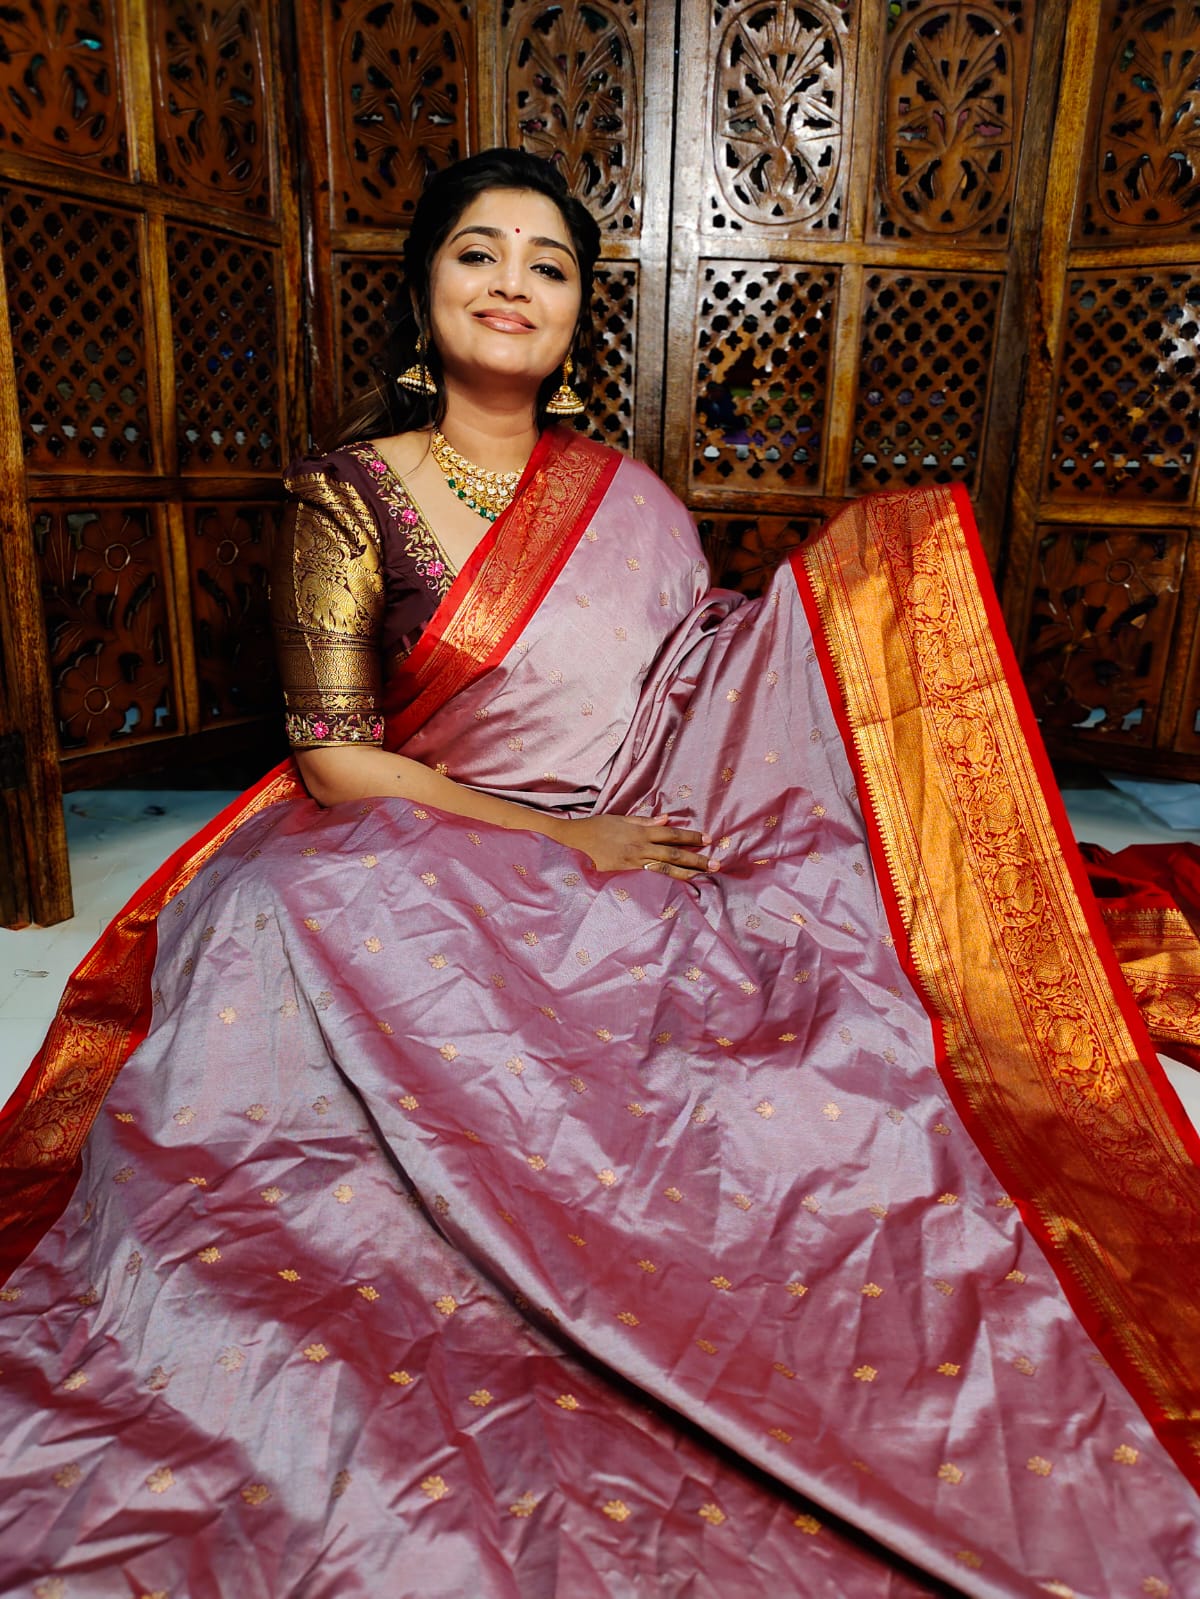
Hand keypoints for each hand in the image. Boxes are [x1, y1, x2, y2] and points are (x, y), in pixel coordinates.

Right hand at [557, 813, 715, 879]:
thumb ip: (643, 820)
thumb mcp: (619, 819)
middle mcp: (639, 846)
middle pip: (673, 852)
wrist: (571, 841)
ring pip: (665, 867)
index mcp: (639, 830)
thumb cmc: (594, 828)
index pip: (671, 833)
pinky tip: (678, 884)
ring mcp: (632, 861)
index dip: (690, 836)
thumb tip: (667, 819)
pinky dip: (666, 879)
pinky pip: (650, 876)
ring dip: (686, 871)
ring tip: (703, 874)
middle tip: (716, 863)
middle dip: (696, 857)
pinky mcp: (624, 873)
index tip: (708, 839)